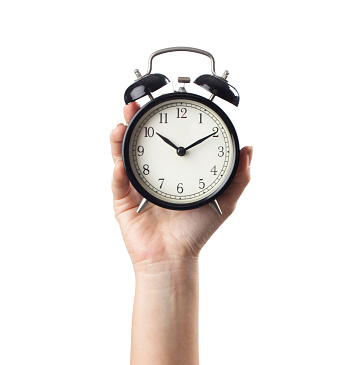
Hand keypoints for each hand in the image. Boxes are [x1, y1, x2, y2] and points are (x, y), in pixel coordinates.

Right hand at [110, 102, 252, 271]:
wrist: (176, 257)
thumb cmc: (196, 231)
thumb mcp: (224, 201)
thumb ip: (239, 176)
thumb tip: (249, 148)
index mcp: (173, 171)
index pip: (166, 139)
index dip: (163, 120)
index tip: (165, 103)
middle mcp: (152, 174)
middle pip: (139, 142)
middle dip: (135, 122)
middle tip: (135, 105)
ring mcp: (135, 187)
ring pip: (122, 157)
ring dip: (119, 140)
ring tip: (122, 125)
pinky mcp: (123, 202)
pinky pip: (118, 184)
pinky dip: (118, 173)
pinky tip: (121, 164)